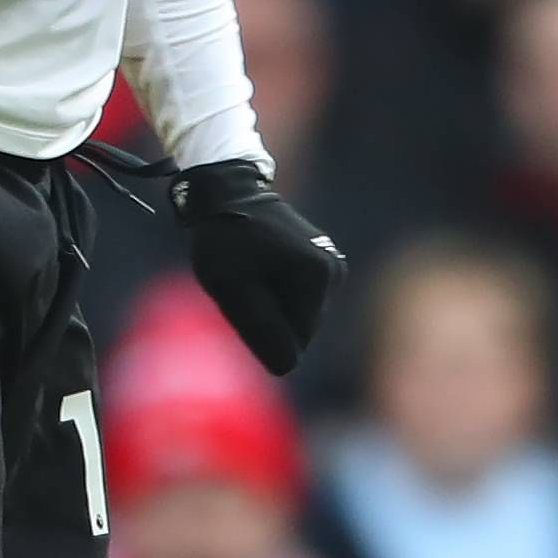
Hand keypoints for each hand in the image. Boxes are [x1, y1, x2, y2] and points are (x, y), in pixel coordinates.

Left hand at [171, 159, 344, 375]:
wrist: (226, 190)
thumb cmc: (223, 237)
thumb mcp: (230, 286)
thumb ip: (260, 328)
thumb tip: (288, 367)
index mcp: (317, 277)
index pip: (294, 341)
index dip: (260, 325)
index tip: (242, 288)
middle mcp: (334, 273)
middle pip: (298, 329)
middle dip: (266, 314)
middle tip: (241, 277)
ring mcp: (331, 267)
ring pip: (295, 314)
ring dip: (267, 302)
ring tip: (247, 267)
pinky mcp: (320, 264)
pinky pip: (294, 298)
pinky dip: (271, 290)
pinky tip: (256, 263)